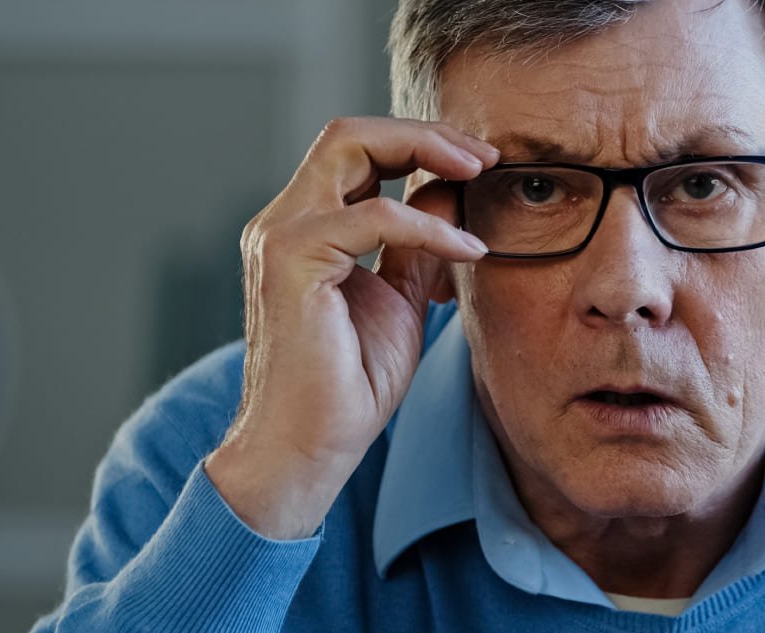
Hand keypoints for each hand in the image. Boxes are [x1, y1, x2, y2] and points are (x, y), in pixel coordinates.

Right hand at [205, 117, 497, 538]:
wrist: (308, 449)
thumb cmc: (348, 385)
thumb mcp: (401, 299)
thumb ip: (418, 246)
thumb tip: (451, 195)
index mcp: (304, 228)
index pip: (356, 152)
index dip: (417, 145)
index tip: (477, 162)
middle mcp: (283, 222)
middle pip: (349, 132)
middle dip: (423, 133)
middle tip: (483, 155)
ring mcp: (280, 236)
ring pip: (349, 146)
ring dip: (423, 151)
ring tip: (479, 175)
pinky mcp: (291, 261)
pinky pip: (372, 215)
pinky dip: (428, 225)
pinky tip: (468, 251)